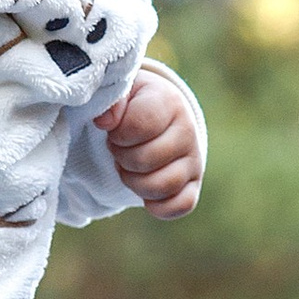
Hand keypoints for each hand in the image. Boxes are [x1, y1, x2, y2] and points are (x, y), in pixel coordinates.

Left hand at [96, 66, 203, 217]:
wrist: (157, 111)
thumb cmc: (133, 103)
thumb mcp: (120, 92)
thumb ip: (111, 100)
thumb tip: (104, 121)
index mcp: (169, 102)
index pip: (139, 126)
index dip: (117, 134)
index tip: (115, 130)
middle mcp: (187, 130)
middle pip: (145, 160)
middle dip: (121, 158)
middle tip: (119, 149)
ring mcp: (194, 160)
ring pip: (161, 187)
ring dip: (134, 182)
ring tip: (128, 168)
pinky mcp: (193, 184)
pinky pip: (180, 206)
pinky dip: (157, 205)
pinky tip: (144, 192)